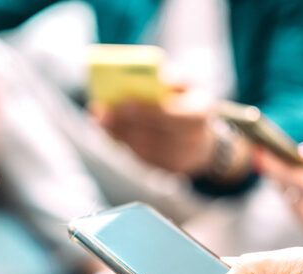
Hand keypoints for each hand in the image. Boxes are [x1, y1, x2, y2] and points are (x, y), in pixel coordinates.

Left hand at [93, 91, 214, 174]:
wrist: (201, 138)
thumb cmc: (187, 103)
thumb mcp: (186, 86)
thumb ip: (172, 79)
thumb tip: (153, 74)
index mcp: (199, 113)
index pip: (173, 115)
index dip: (149, 111)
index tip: (125, 101)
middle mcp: (192, 140)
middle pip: (154, 135)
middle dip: (127, 123)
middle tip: (103, 112)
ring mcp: (180, 159)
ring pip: (144, 150)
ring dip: (120, 134)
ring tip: (100, 119)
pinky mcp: (167, 170)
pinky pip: (141, 158)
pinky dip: (123, 143)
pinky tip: (108, 131)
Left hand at [258, 138, 302, 252]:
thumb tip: (300, 152)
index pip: (284, 174)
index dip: (267, 162)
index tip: (255, 150)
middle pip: (284, 188)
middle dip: (281, 173)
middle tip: (275, 156)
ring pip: (290, 202)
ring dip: (292, 188)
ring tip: (299, 174)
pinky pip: (299, 214)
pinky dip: (301, 202)